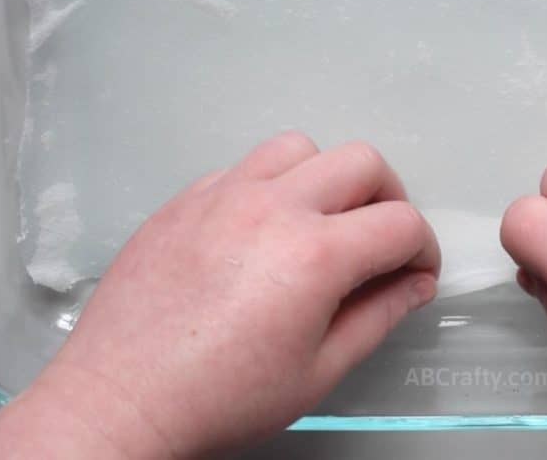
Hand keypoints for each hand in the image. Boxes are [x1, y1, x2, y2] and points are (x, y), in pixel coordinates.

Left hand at [0, 132, 439, 458]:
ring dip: (327, 177)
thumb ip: (378, 316)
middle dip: (389, 198)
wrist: (123, 399)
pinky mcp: (186, 198)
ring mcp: (223, 194)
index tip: (416, 272)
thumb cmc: (218, 397)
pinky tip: (262, 231)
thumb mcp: (318, 371)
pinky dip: (272, 185)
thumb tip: (413, 284)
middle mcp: (272, 207)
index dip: (423, 249)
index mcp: (314, 255)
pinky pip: (245, 166)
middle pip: (362, 162)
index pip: (401, 223)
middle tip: (381, 241)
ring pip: (301, 148)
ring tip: (321, 222)